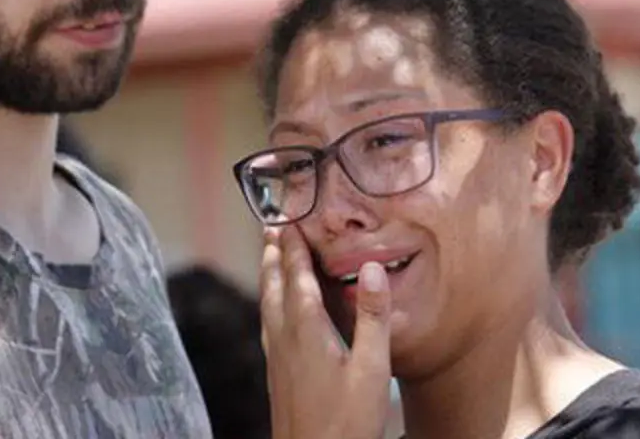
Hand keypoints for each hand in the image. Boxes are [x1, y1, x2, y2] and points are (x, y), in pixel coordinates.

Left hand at [260, 226, 392, 438]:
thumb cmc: (347, 421)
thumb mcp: (373, 368)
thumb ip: (373, 317)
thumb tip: (371, 267)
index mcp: (306, 330)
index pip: (296, 277)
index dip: (292, 247)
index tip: (289, 220)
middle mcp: (285, 339)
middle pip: (274, 286)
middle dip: (273, 255)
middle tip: (271, 228)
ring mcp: (277, 358)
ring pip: (267, 305)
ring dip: (268, 277)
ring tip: (268, 258)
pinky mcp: (276, 376)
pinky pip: (269, 326)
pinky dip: (270, 304)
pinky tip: (274, 314)